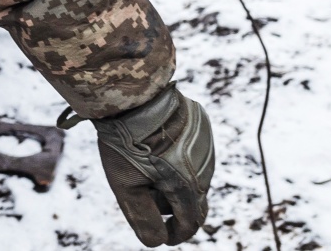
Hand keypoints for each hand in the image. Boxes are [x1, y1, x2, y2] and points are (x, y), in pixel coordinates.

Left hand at [91, 84, 213, 245]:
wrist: (133, 94)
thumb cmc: (126, 142)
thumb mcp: (126, 186)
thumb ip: (143, 219)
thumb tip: (158, 242)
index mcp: (188, 188)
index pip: (190, 224)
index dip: (175, 234)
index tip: (162, 235)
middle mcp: (205, 169)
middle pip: (191, 200)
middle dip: (170, 206)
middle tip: (145, 196)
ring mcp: (205, 146)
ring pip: (192, 175)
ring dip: (174, 180)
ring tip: (144, 166)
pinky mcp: (202, 127)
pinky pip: (192, 152)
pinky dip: (177, 157)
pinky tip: (154, 146)